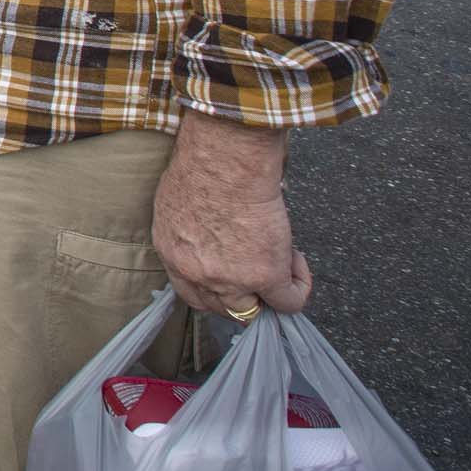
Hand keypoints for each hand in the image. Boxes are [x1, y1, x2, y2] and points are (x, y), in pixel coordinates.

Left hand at [152, 113, 313, 319]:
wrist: (224, 159)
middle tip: (261, 270)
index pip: (190, 292)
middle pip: (221, 308)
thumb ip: (192, 225)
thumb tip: (213, 225)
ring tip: (282, 263)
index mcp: (172, 252)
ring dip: (269, 294)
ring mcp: (230, 280)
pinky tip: (297, 260)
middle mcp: (195, 273)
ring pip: (253, 312)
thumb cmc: (204, 163)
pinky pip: (289, 301)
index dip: (216, 289)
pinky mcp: (264, 276)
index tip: (234, 274)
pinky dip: (298, 286)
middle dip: (244, 294)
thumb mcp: (180, 201)